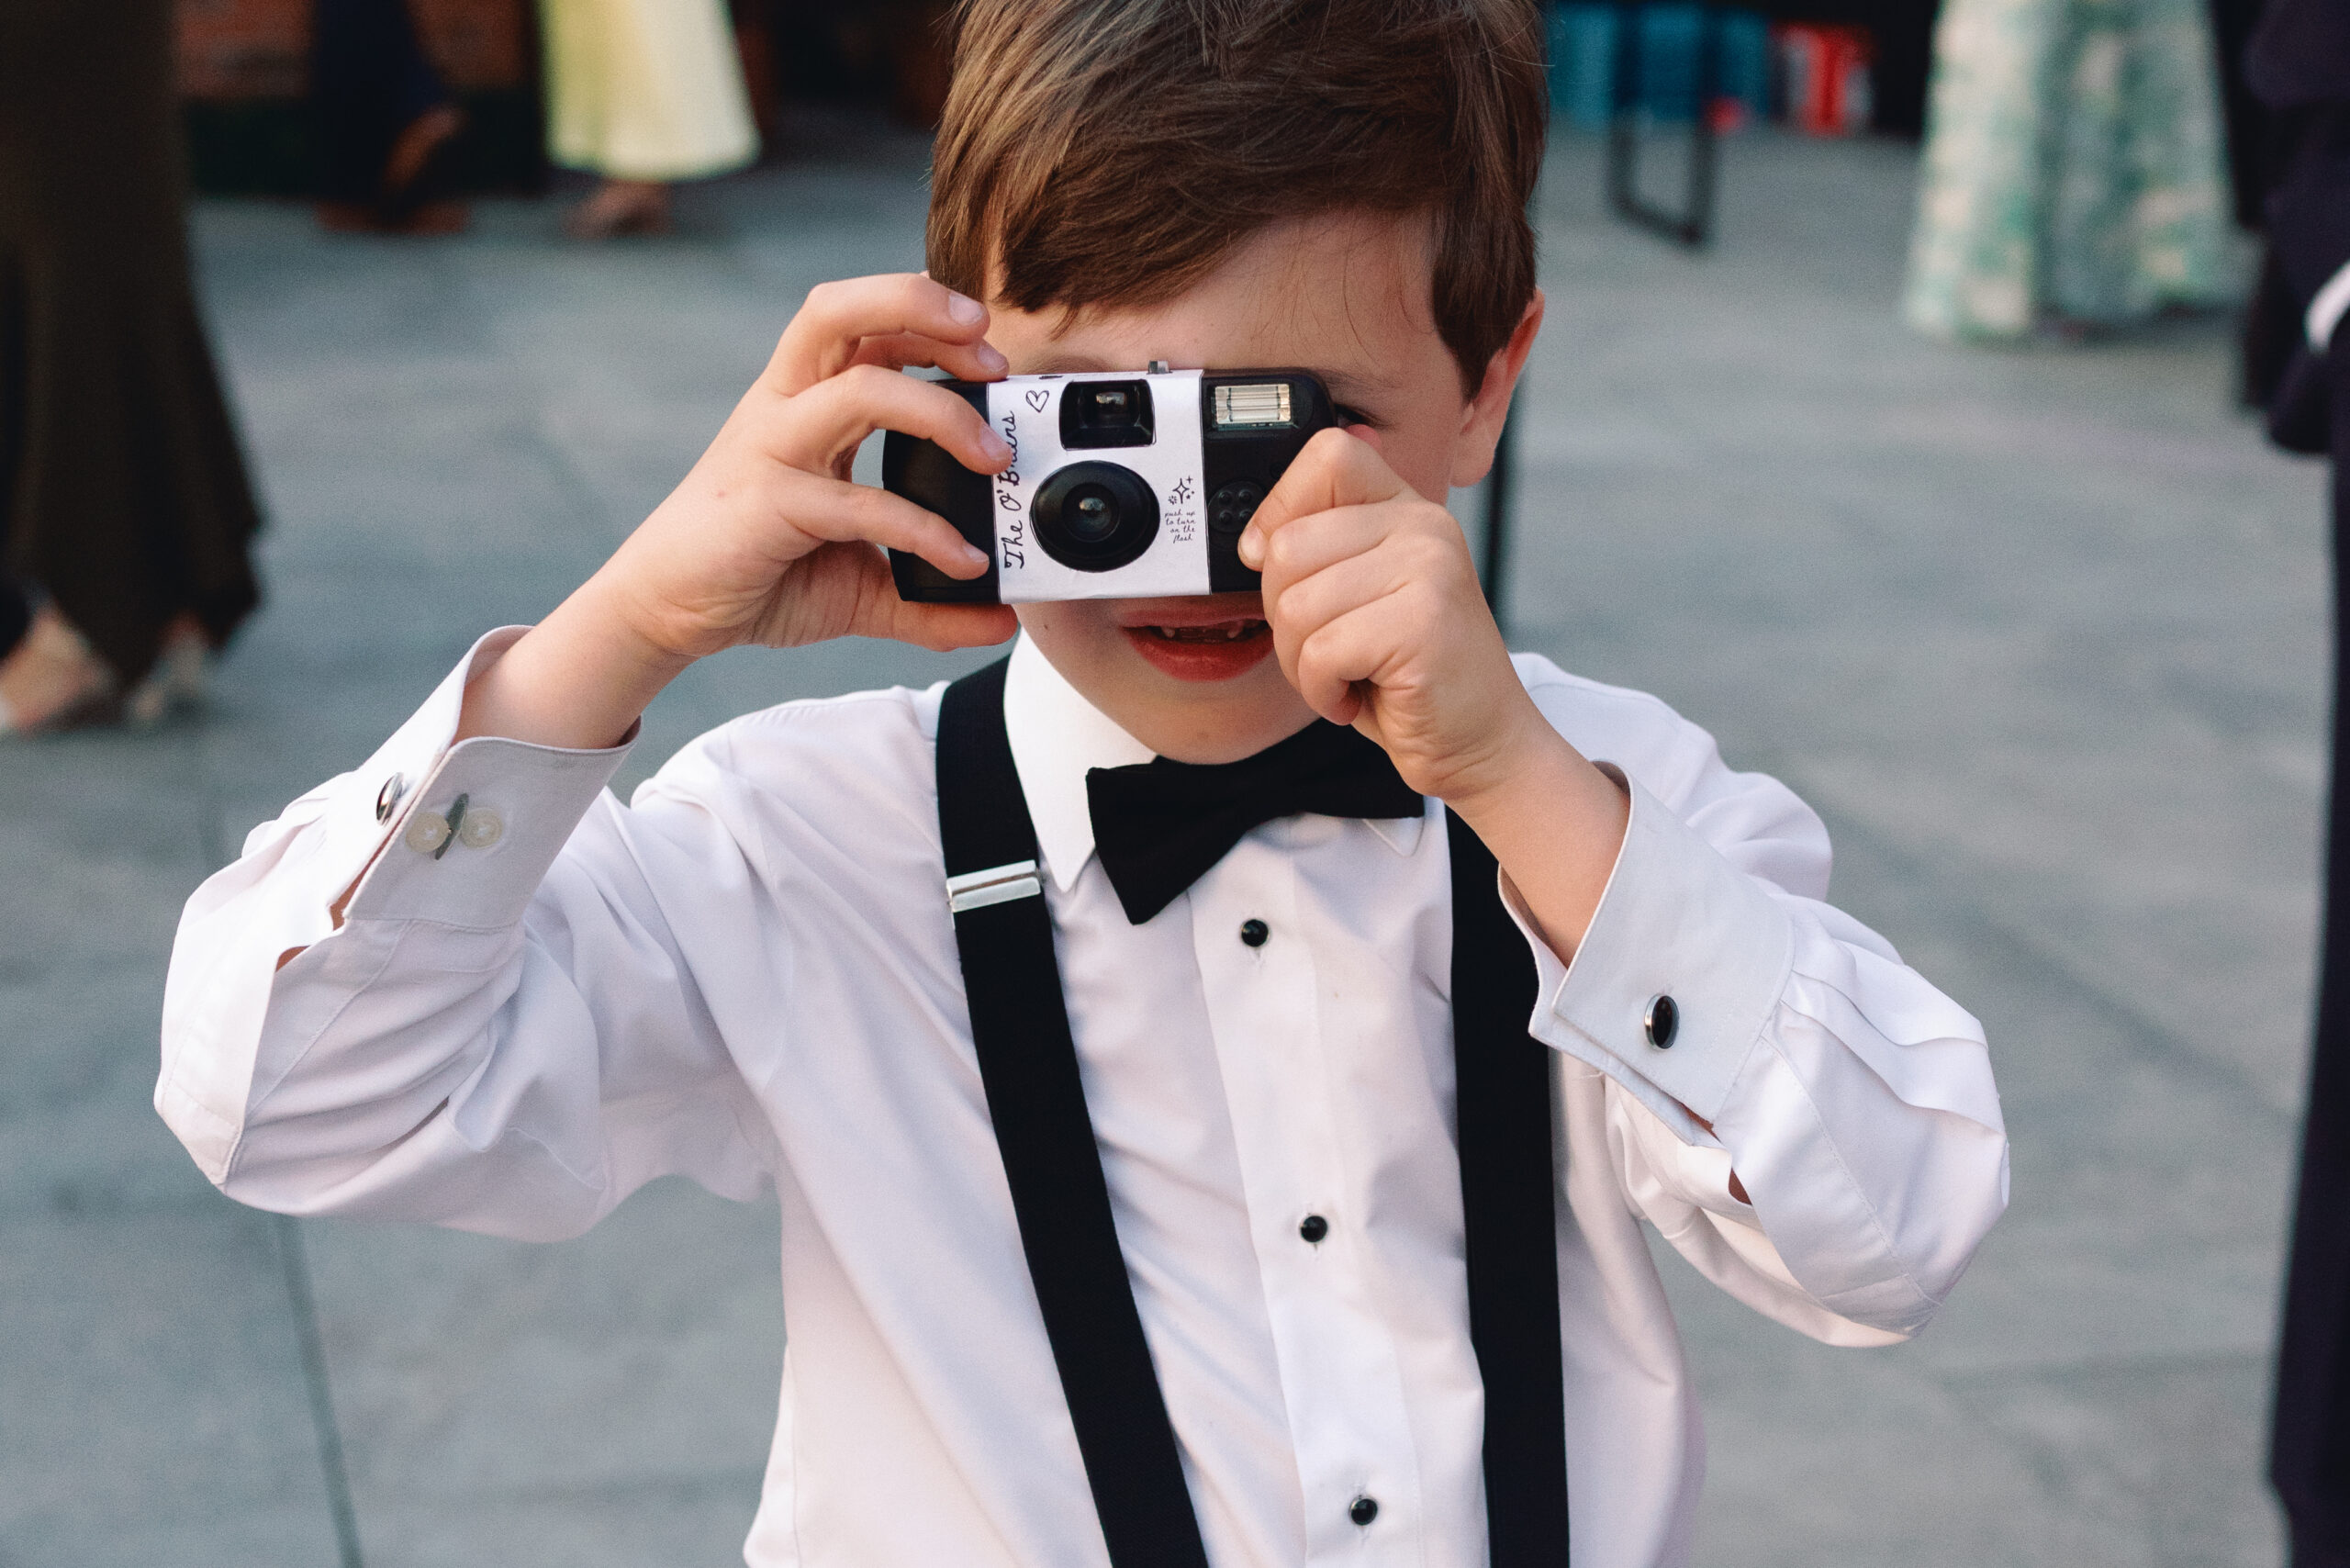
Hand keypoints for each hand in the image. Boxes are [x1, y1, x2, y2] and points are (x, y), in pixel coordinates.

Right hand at [457, 274, 1017, 748]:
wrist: (666, 611)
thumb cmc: (757, 573)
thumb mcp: (859, 583)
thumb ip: (927, 596)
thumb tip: (999, 618)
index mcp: (804, 401)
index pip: (865, 325)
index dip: (928, 318)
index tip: (989, 355)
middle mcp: (785, 408)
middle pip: (840, 312)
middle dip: (919, 306)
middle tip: (989, 348)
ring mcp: (772, 449)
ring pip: (859, 388)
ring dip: (942, 413)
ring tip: (994, 459)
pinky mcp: (767, 503)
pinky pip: (857, 501)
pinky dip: (923, 529)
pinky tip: (961, 561)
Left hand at [1240, 427, 1628, 955]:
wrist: (1481, 741)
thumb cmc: (1411, 676)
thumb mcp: (1362, 597)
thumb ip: (1323, 552)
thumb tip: (1258, 539)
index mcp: (1407, 510)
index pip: (1326, 456)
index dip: (1281, 509)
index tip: (1275, 563)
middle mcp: (1424, 528)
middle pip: (1289, 546)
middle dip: (1284, 616)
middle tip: (1327, 650)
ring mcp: (1430, 571)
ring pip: (1297, 606)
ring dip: (1303, 663)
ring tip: (1348, 675)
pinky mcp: (1424, 623)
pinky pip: (1322, 651)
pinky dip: (1324, 690)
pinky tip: (1359, 696)